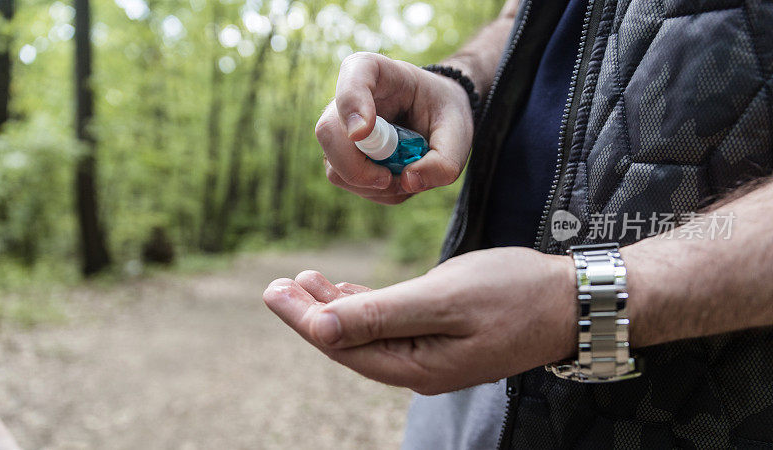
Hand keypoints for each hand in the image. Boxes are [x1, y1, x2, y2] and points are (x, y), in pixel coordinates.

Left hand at [263, 248, 576, 394]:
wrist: (570, 299)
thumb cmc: (513, 293)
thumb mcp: (443, 299)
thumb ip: (380, 314)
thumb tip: (319, 329)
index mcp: (418, 367)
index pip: (344, 346)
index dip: (305, 319)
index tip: (274, 292)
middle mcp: (420, 368)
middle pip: (351, 342)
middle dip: (312, 314)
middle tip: (278, 285)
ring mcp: (432, 354)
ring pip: (369, 331)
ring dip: (336, 306)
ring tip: (302, 281)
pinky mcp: (442, 335)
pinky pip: (392, 323)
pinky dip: (366, 304)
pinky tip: (345, 290)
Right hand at [315, 52, 474, 204]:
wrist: (437, 115)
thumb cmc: (444, 113)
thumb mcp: (458, 132)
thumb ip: (444, 160)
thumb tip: (408, 182)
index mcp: (376, 71)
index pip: (353, 77)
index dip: (352, 105)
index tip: (363, 132)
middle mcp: (348, 98)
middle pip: (328, 132)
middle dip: (357, 167)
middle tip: (390, 177)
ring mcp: (340, 129)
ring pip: (334, 167)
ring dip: (372, 184)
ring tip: (406, 173)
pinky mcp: (342, 155)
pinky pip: (347, 182)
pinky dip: (375, 190)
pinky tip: (398, 177)